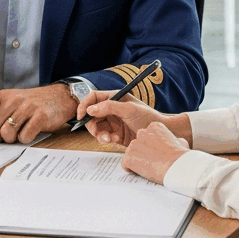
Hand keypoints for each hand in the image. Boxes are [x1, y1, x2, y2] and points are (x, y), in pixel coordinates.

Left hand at [0, 84, 77, 145]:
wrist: (59, 97)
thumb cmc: (30, 105)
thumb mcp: (6, 106)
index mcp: (1, 97)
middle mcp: (12, 100)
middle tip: (5, 137)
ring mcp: (26, 107)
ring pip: (7, 133)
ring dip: (11, 139)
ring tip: (19, 133)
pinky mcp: (40, 116)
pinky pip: (24, 136)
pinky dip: (25, 139)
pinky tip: (30, 132)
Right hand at [75, 92, 192, 147]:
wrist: (158, 135)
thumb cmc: (148, 117)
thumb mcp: (129, 109)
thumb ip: (109, 107)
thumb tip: (90, 109)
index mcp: (114, 98)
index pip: (94, 98)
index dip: (85, 105)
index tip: (80, 115)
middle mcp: (111, 109)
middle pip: (92, 115)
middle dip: (93, 124)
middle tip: (97, 132)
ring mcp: (113, 122)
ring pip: (96, 127)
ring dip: (100, 134)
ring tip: (109, 139)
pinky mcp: (115, 134)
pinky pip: (104, 136)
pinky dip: (106, 139)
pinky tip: (116, 139)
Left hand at [121, 121, 190, 184]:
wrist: (176, 167)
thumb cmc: (180, 156)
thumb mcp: (181, 142)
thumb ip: (173, 139)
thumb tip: (177, 141)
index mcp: (154, 127)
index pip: (147, 135)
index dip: (151, 146)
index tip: (158, 154)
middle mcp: (142, 132)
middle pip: (137, 143)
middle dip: (142, 152)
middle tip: (152, 161)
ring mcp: (134, 144)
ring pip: (131, 153)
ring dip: (137, 160)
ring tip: (149, 168)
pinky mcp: (129, 157)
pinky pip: (125, 164)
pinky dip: (131, 169)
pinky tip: (141, 172)